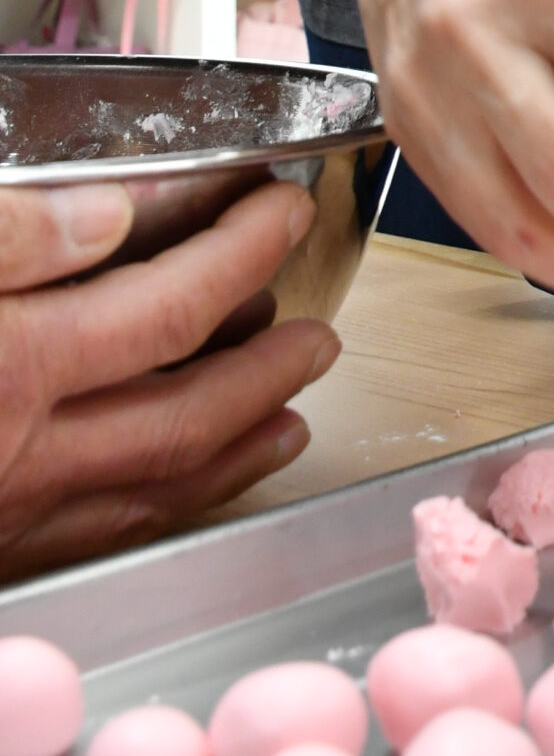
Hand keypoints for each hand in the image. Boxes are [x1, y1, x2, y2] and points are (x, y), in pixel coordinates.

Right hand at [0, 179, 337, 578]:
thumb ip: (9, 234)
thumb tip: (109, 216)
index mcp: (11, 364)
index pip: (168, 306)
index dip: (241, 253)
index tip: (283, 215)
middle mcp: (19, 453)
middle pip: (185, 415)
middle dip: (269, 372)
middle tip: (320, 338)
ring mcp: (5, 516)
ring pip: (152, 492)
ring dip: (237, 452)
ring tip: (289, 419)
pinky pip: (98, 539)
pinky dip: (163, 507)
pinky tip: (180, 488)